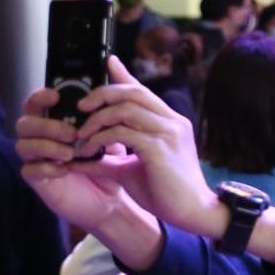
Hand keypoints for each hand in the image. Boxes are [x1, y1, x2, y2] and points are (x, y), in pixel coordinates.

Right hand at [16, 91, 139, 230]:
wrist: (113, 196)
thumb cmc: (108, 158)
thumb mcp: (113, 127)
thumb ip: (110, 100)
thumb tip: (113, 64)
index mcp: (54, 120)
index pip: (37, 102)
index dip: (41, 95)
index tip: (57, 95)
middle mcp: (41, 137)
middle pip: (25, 122)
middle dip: (46, 125)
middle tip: (72, 132)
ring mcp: (37, 159)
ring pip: (24, 145)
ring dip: (47, 146)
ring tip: (71, 152)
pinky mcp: (38, 180)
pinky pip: (29, 170)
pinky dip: (47, 167)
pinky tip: (66, 169)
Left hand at [26, 58, 223, 240]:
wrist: (193, 212)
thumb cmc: (166, 192)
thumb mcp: (132, 169)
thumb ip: (111, 156)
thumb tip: (81, 156)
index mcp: (170, 122)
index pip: (143, 90)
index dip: (123, 74)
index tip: (108, 62)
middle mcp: (172, 121)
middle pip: (132, 91)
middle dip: (102, 95)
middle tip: (80, 108)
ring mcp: (168, 133)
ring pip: (125, 109)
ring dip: (96, 121)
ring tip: (81, 137)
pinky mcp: (160, 148)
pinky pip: (123, 133)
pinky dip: (100, 139)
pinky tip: (88, 152)